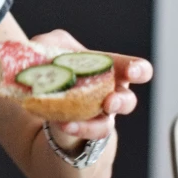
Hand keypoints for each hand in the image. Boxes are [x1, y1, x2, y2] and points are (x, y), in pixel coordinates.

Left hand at [30, 30, 153, 142]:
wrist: (39, 97)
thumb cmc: (53, 65)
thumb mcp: (49, 46)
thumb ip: (49, 42)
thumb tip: (40, 48)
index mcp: (109, 69)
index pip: (134, 69)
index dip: (139, 70)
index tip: (132, 72)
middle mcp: (109, 94)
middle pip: (128, 101)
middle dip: (121, 102)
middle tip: (109, 102)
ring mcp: (97, 116)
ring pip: (106, 125)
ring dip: (94, 125)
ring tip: (75, 122)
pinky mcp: (80, 130)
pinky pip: (83, 134)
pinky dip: (75, 129)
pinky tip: (63, 124)